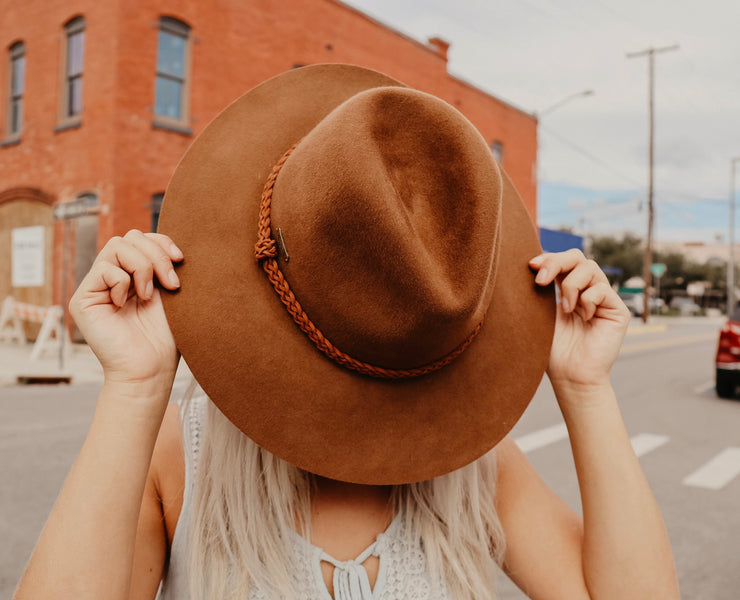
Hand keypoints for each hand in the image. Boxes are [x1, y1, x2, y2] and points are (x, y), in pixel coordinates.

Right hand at [69, 230, 183, 390]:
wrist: (151, 370)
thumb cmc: (165, 339)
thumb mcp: (171, 294)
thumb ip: (164, 266)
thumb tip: (169, 241)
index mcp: (136, 275)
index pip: (142, 239)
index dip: (161, 242)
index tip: (181, 260)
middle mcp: (114, 278)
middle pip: (130, 237)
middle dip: (156, 254)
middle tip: (171, 283)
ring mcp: (97, 287)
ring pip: (117, 245)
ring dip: (142, 267)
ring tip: (148, 295)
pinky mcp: (82, 299)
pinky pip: (104, 269)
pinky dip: (123, 283)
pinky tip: (126, 305)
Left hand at [529, 250, 630, 393]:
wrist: (570, 376)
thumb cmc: (552, 349)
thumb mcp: (540, 313)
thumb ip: (541, 288)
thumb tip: (532, 262)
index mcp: (567, 289)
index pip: (563, 261)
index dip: (549, 258)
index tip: (531, 265)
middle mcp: (587, 291)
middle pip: (578, 257)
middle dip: (557, 263)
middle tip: (541, 280)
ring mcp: (604, 299)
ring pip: (589, 268)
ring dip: (570, 285)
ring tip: (565, 309)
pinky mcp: (618, 310)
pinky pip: (601, 289)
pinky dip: (587, 300)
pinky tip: (584, 318)